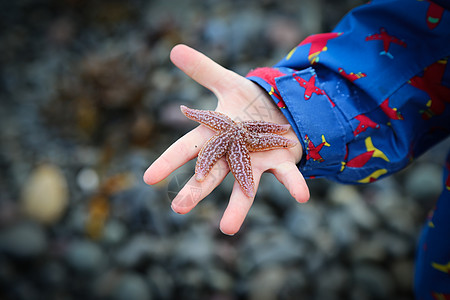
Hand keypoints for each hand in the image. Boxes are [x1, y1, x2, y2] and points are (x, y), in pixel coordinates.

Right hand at [143, 44, 308, 234]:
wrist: (279, 110)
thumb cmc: (248, 101)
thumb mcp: (226, 82)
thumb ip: (203, 70)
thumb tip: (174, 48)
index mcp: (216, 135)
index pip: (187, 149)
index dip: (168, 162)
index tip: (148, 178)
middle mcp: (232, 155)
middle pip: (211, 174)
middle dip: (195, 191)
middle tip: (178, 209)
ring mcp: (256, 163)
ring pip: (244, 188)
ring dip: (237, 209)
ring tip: (227, 229)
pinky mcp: (279, 163)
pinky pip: (287, 176)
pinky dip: (294, 185)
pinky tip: (302, 197)